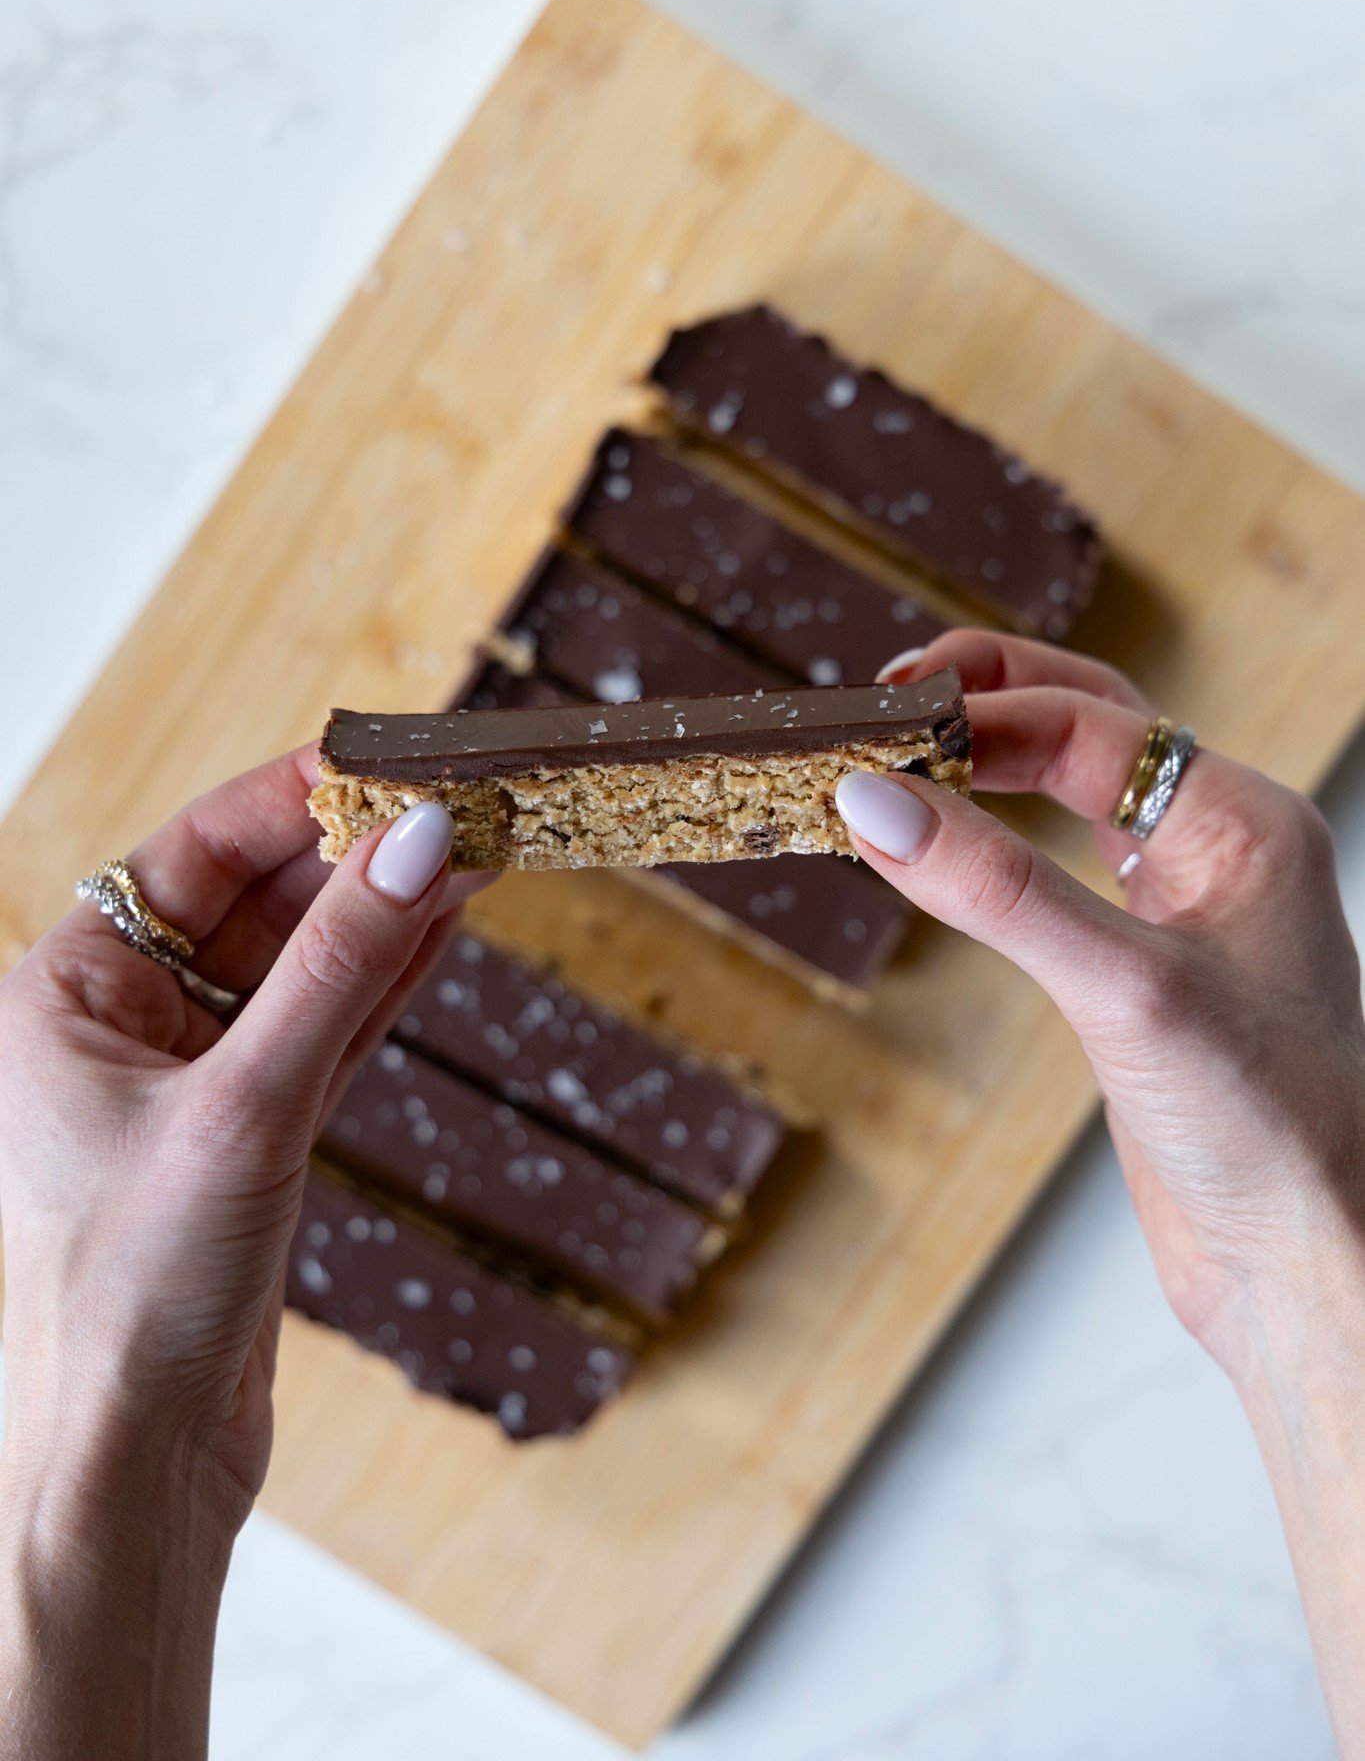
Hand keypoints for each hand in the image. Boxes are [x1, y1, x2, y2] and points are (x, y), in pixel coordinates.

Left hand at [0, 749, 484, 1759]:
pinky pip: (326, 1030)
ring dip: (384, 915)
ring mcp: (192, 1083)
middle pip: (254, 905)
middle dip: (355, 857)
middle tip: (457, 805)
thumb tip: (421, 841)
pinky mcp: (253, 1139)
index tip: (388, 759)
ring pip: (301, 968)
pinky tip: (443, 928)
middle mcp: (122, 1028)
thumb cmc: (133, 1292)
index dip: (291, 800)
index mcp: (65, 996)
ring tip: (473, 850)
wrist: (135, 1465)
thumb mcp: (247, 1105)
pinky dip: (384, 984)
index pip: (189, 857)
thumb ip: (339, 968)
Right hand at [836, 629, 1364, 1748]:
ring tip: (895, 756)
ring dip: (987, 760)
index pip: (1087, 724)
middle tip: (882, 705)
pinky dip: (993, 839)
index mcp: (1243, 822)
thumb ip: (996, 889)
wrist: (1307, 1265)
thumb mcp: (1123, 989)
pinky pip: (1060, 865)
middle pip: (1087, 722)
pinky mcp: (1145, 967)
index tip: (873, 734)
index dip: (976, 717)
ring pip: (1074, 787)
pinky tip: (945, 847)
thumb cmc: (1266, 1129)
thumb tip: (873, 799)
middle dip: (986, 700)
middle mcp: (1219, 846)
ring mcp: (1185, 903)